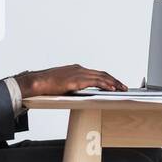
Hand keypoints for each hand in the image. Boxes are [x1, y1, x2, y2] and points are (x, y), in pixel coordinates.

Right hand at [14, 65, 129, 96]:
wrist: (37, 82)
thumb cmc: (47, 84)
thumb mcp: (64, 84)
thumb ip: (74, 86)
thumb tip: (80, 92)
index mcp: (77, 69)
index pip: (97, 73)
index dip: (108, 78)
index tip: (116, 83)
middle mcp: (79, 69)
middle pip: (102, 73)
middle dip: (114, 80)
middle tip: (123, 86)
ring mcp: (78, 73)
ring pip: (101, 77)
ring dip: (113, 83)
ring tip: (121, 88)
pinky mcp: (76, 80)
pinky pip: (95, 81)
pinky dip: (105, 84)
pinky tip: (111, 89)